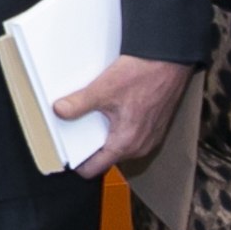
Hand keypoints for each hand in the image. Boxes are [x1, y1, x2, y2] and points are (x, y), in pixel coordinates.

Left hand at [52, 56, 192, 179]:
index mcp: (125, 144)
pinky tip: (113, 107)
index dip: (76, 161)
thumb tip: (60, 111)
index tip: (66, 150)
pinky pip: (130, 133)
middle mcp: (139, 147)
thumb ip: (79, 103)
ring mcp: (149, 137)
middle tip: (76, 125)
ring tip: (95, 113)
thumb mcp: (104, 89)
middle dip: (89, 143)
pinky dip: (119, 125)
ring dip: (105, 132)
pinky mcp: (154, 126)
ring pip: (118, 144)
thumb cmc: (144, 76)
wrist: (170, 60)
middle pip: (105, 155)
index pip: (93, 169)